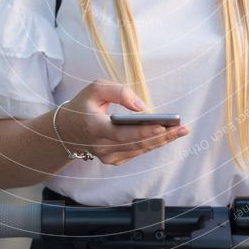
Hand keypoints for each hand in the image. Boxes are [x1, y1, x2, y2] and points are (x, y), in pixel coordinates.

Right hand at [57, 79, 188, 164]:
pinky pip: (136, 152)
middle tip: (182, 128)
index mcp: (94, 128)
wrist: (66, 130)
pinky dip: (151, 143)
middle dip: (162, 136)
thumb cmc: (83, 105)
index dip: (143, 131)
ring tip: (181, 131)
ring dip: (161, 140)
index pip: (122, 133)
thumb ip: (119, 92)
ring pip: (139, 149)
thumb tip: (142, 107)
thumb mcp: (96, 89)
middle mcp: (100, 147)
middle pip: (136, 144)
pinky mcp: (113, 160)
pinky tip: (166, 135)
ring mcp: (107, 157)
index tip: (162, 126)